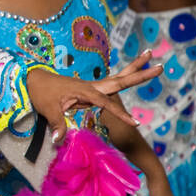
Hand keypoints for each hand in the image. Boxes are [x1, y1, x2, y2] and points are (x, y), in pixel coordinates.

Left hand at [24, 50, 161, 133]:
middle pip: (120, 80)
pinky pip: (111, 85)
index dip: (120, 113)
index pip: (106, 103)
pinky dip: (124, 78)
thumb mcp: (47, 110)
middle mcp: (92, 85)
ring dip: (136, 68)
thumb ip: (57, 124)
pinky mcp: (91, 88)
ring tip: (152, 55)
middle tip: (161, 66)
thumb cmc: (41, 93)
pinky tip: (136, 72)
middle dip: (140, 74)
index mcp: (84, 90)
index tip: (135, 123)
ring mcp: (92, 85)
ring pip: (118, 78)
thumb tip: (58, 140)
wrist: (34, 79)